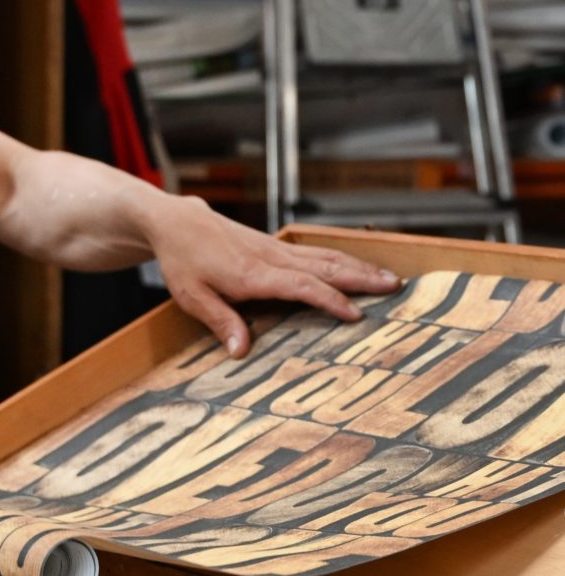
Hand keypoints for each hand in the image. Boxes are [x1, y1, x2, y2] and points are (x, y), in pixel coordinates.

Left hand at [146, 198, 399, 357]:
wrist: (179, 223)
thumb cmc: (184, 262)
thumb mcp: (192, 297)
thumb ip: (220, 322)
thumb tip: (241, 351)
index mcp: (253, 275)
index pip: (301, 287)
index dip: (329, 300)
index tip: (355, 314)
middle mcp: (271, 260)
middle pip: (325, 267)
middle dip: (361, 278)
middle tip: (395, 288)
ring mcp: (276, 250)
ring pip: (325, 257)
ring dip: (359, 266)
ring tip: (389, 277)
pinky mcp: (276, 246)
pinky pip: (316, 252)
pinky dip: (342, 259)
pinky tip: (358, 266)